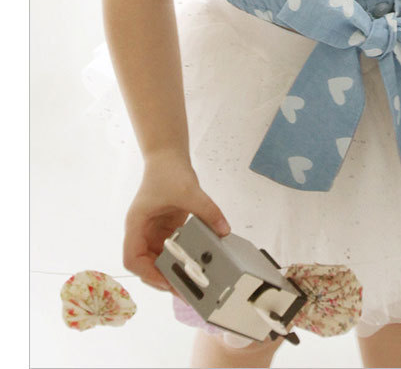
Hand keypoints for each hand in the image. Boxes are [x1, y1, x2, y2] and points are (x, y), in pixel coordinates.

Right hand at [123, 150, 230, 291]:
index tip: (166, 280)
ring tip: (192, 282)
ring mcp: (153, 232)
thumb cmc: (168, 171)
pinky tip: (196, 264)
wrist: (168, 156)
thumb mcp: (188, 191)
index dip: (147, 273)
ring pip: (158, 260)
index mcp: (136, 224)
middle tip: (185, 289)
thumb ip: (207, 210)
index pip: (132, 258)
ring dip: (173, 271)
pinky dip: (181, 259)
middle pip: (145, 265)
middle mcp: (142, 232)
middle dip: (163, 278)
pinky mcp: (166, 230)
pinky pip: (171, 250)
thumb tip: (223, 230)